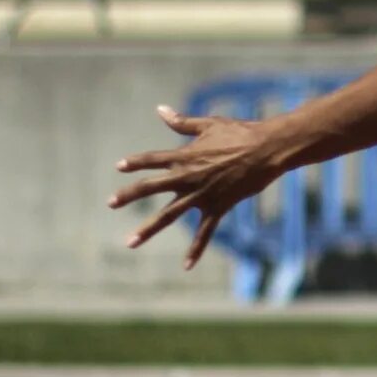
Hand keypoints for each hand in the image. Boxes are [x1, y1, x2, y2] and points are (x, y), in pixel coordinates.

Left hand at [110, 105, 286, 268]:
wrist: (266, 149)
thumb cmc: (239, 133)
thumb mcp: (208, 124)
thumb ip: (182, 122)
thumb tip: (160, 110)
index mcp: (185, 156)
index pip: (153, 159)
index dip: (135, 162)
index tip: (118, 166)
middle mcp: (188, 177)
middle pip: (152, 187)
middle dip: (129, 195)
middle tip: (110, 202)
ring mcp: (202, 194)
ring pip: (169, 215)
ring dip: (148, 229)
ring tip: (129, 242)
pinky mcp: (218, 207)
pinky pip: (205, 232)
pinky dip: (196, 249)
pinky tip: (186, 265)